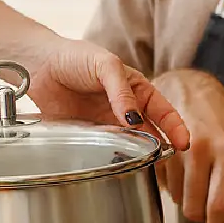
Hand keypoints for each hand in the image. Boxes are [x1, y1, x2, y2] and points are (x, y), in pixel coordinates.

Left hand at [21, 37, 191, 151]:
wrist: (39, 65)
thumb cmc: (76, 57)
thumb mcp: (105, 65)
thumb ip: (121, 91)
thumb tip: (135, 119)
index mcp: (137, 90)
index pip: (163, 111)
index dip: (176, 127)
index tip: (184, 144)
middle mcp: (124, 109)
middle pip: (149, 132)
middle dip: (159, 147)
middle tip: (163, 162)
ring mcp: (106, 123)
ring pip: (128, 144)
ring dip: (136, 154)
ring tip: (142, 166)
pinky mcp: (87, 135)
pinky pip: (103, 150)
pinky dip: (111, 158)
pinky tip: (115, 165)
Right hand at [151, 69, 223, 222]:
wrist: (190, 85)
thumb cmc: (220, 116)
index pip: (223, 204)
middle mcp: (205, 149)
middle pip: (197, 207)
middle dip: (201, 219)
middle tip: (205, 218)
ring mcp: (179, 148)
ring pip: (179, 199)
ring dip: (187, 202)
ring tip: (196, 187)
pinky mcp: (159, 149)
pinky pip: (166, 184)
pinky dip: (174, 187)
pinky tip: (183, 174)